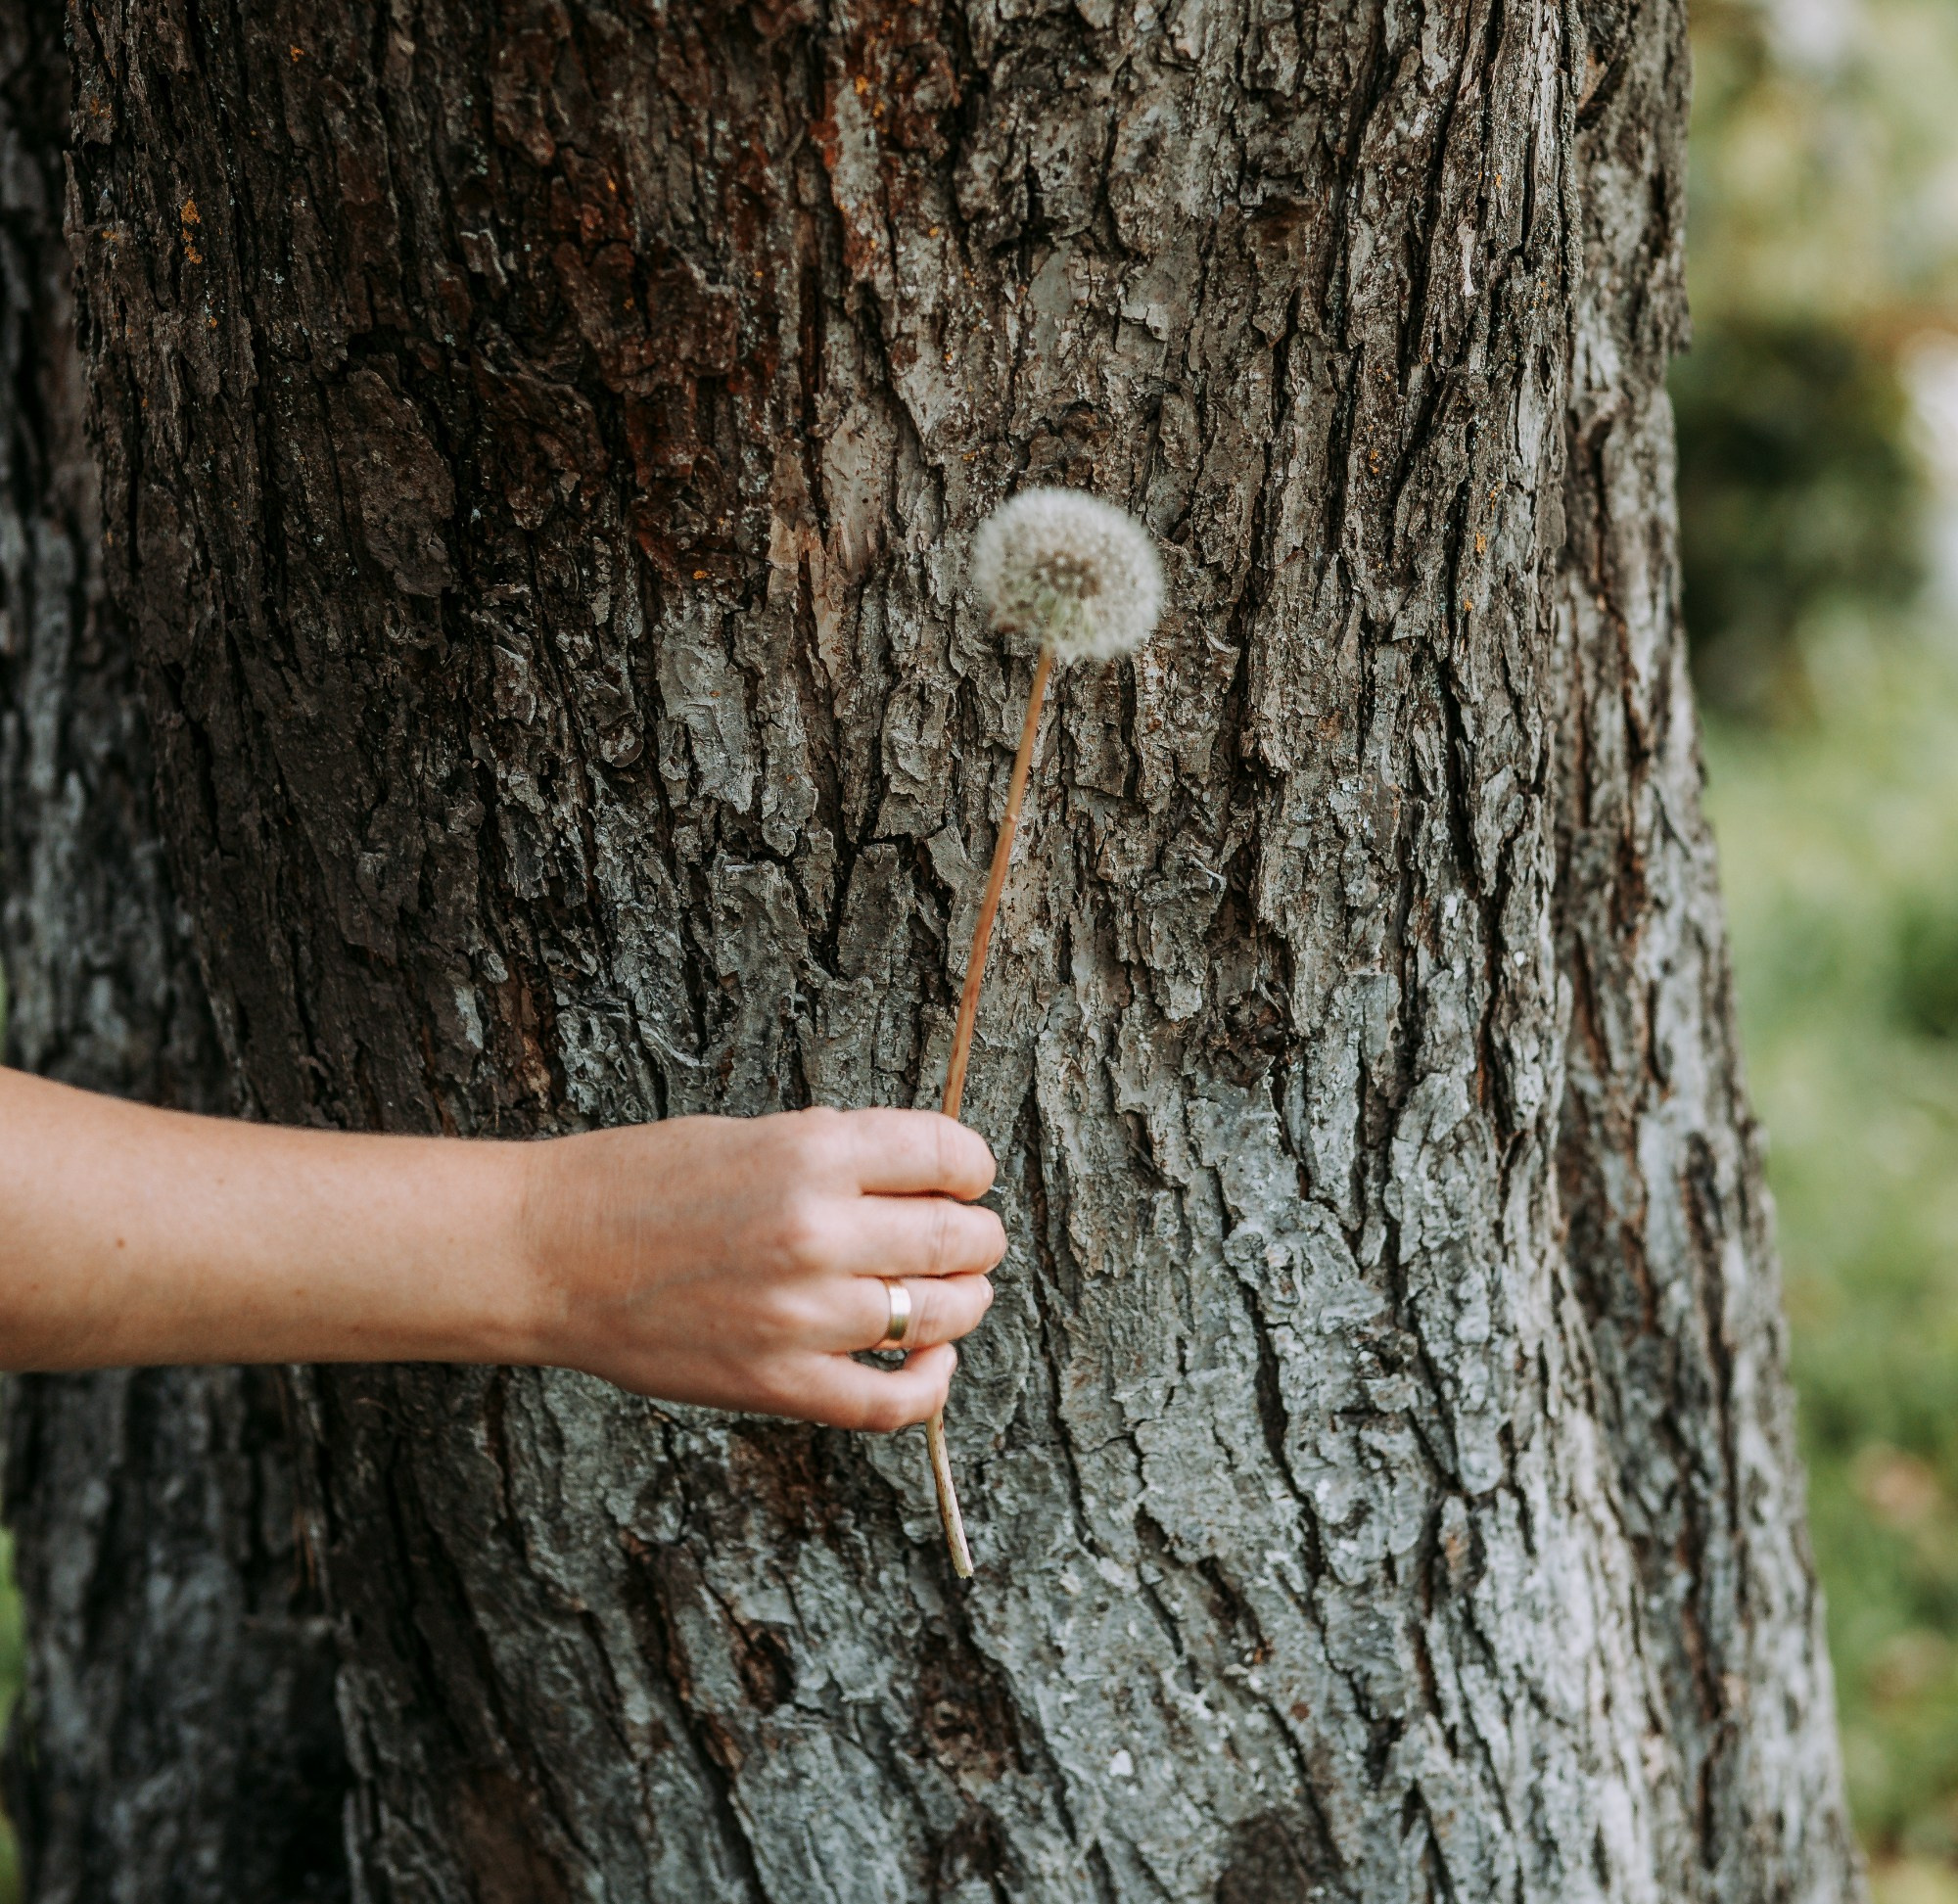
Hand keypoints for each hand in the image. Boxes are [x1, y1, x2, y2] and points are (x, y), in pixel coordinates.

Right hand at [520, 1107, 1004, 1430]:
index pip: (950, 1154)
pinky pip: (892, 1401)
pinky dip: (931, 1386)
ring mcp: (802, 1315)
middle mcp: (818, 1231)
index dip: (973, 1166)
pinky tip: (932, 1363)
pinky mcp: (779, 1384)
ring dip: (965, 1303)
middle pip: (959, 1238)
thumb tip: (923, 1178)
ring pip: (941, 1315)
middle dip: (978, 1237)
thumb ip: (839, 1154)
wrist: (549, 1253)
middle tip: (970, 1238)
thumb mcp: (751, 1134)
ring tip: (954, 1293)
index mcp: (813, 1152)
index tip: (968, 1177)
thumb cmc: (639, 1182)